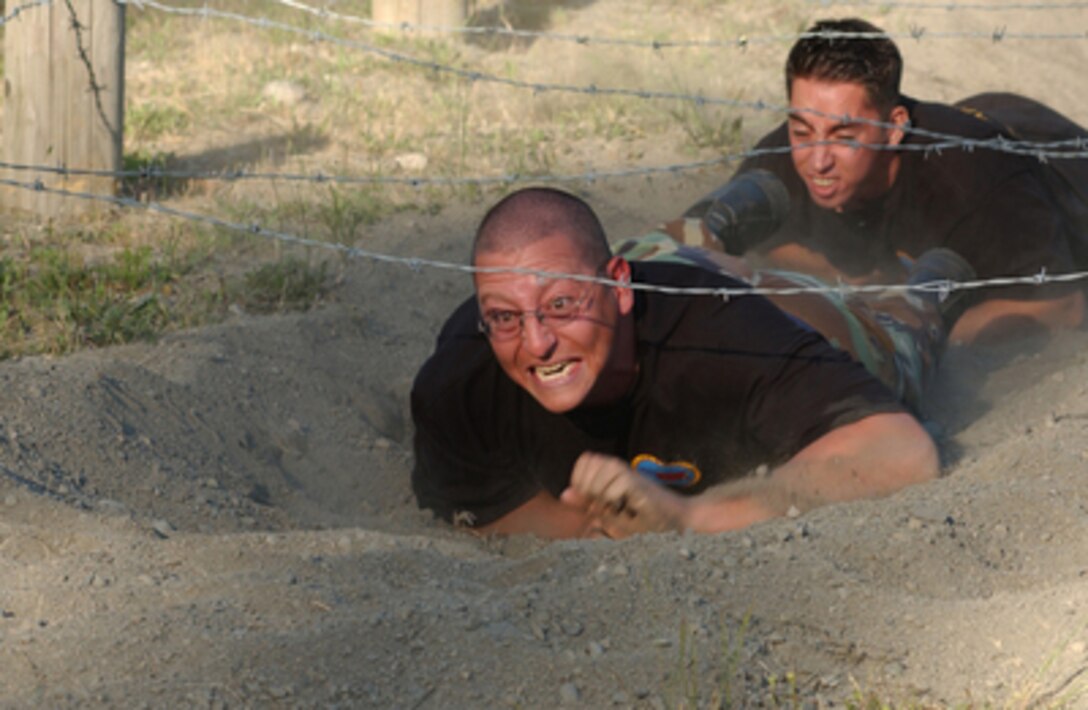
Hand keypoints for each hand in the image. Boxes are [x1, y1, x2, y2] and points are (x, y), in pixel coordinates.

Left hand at [560, 452, 687, 537]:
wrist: (674, 517)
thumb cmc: (641, 515)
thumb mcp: (609, 512)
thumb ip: (586, 502)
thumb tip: (564, 495)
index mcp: (608, 469)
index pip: (583, 461)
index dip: (580, 481)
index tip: (593, 498)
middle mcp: (617, 465)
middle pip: (587, 468)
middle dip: (590, 492)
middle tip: (606, 504)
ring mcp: (627, 472)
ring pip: (598, 478)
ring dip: (603, 497)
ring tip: (616, 506)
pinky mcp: (636, 481)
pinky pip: (613, 488)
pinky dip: (615, 501)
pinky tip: (626, 507)